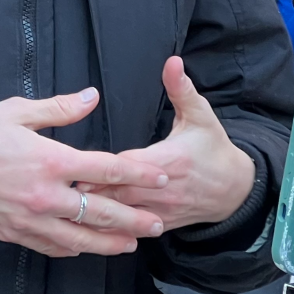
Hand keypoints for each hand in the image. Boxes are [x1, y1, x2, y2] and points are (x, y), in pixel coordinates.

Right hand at [0, 88, 169, 257]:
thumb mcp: (18, 112)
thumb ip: (60, 108)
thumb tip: (93, 96)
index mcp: (50, 160)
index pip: (105, 169)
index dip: (138, 174)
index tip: (162, 178)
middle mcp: (44, 195)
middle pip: (100, 213)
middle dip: (133, 219)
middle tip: (158, 224)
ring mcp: (28, 219)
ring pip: (78, 238)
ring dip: (108, 243)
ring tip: (131, 244)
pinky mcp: (12, 233)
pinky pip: (50, 246)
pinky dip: (72, 248)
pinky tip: (86, 247)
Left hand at [82, 57, 256, 231]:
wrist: (235, 189)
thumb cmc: (213, 148)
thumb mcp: (201, 115)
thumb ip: (181, 89)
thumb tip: (172, 61)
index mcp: (169, 160)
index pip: (126, 166)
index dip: (101, 168)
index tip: (74, 167)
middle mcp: (163, 189)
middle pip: (117, 194)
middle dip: (89, 193)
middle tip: (58, 189)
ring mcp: (161, 211)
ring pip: (121, 217)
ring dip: (95, 214)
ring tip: (66, 210)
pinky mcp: (161, 225)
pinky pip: (131, 232)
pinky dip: (109, 231)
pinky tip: (86, 230)